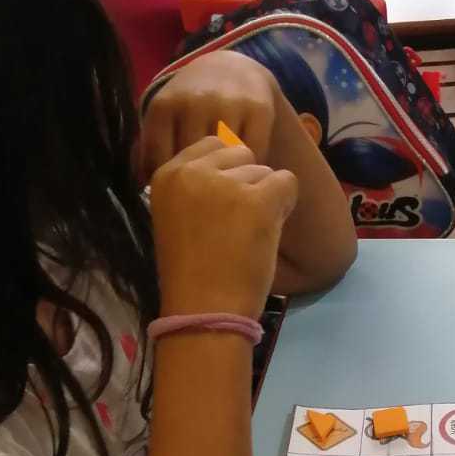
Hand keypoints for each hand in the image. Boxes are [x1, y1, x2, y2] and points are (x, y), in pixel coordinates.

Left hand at [140, 52, 279, 179]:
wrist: (231, 68)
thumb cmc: (192, 104)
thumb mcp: (165, 117)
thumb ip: (151, 148)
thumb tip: (144, 182)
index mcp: (164, 107)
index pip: (161, 159)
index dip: (171, 182)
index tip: (180, 189)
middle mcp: (194, 102)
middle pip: (194, 161)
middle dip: (199, 183)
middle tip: (206, 196)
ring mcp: (227, 103)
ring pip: (226, 158)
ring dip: (229, 176)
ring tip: (228, 186)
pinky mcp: (257, 108)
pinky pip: (254, 152)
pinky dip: (251, 167)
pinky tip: (247, 171)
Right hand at [151, 138, 297, 319]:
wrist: (203, 310)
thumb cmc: (192, 271)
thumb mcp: (179, 215)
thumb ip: (199, 186)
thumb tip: (238, 156)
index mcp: (166, 174)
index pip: (211, 145)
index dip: (227, 174)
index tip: (221, 209)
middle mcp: (192, 171)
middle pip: (241, 155)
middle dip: (247, 184)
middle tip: (237, 224)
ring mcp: (225, 184)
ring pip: (265, 171)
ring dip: (265, 200)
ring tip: (247, 236)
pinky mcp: (257, 200)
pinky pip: (287, 182)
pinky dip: (286, 205)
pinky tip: (267, 232)